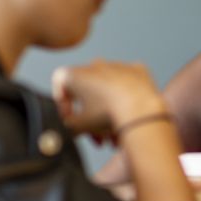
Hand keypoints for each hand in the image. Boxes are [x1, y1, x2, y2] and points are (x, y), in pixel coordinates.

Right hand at [52, 61, 166, 138]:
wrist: (141, 110)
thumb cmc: (109, 114)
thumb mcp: (79, 126)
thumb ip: (67, 126)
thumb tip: (69, 130)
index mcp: (76, 74)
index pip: (60, 84)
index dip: (63, 104)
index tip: (71, 118)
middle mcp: (96, 65)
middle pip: (87, 92)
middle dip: (90, 116)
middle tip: (96, 136)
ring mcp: (118, 66)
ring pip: (108, 91)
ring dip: (108, 112)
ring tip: (115, 135)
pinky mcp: (138, 71)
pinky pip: (128, 86)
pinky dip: (127, 100)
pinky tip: (130, 117)